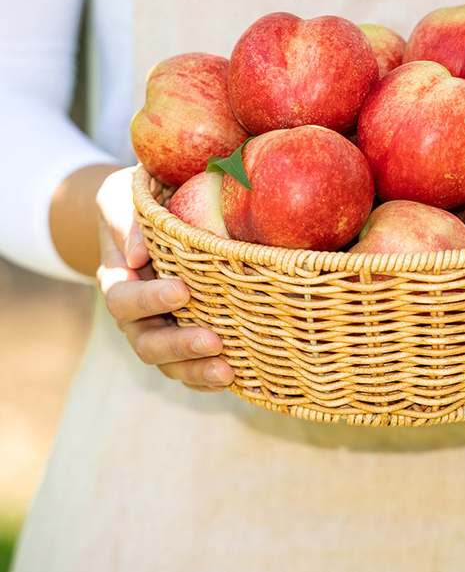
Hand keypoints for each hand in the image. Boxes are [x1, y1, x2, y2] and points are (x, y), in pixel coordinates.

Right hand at [95, 167, 234, 390]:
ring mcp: (164, 328)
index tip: (183, 291)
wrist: (162, 209)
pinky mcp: (190, 335)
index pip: (124, 300)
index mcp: (119, 279)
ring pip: (171, 363)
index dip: (150, 301)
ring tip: (228, 372)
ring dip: (198, 370)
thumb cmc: (144, 198)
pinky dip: (209, 376)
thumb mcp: (124, 194)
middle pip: (147, 343)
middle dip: (179, 346)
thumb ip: (125, 219)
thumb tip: (136, 255)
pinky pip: (193, 366)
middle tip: (214, 341)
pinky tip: (238, 376)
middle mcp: (138, 313)